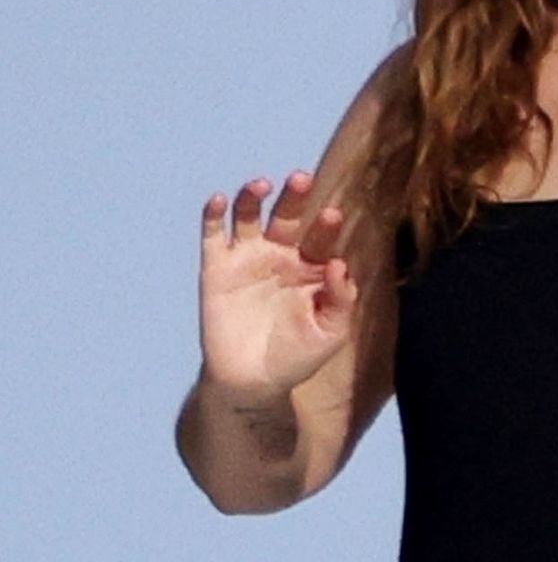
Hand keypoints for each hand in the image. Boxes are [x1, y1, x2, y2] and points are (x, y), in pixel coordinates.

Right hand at [199, 172, 356, 398]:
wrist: (252, 382)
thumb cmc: (297, 358)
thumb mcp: (330, 334)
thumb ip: (341, 299)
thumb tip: (339, 263)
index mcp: (310, 267)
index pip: (321, 237)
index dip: (326, 225)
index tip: (332, 217)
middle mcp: (279, 256)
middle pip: (287, 216)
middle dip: (294, 197)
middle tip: (302, 178)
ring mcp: (246, 259)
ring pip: (248, 215)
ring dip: (252, 196)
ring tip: (261, 184)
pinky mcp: (216, 268)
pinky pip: (212, 235)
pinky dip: (212, 215)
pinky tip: (218, 200)